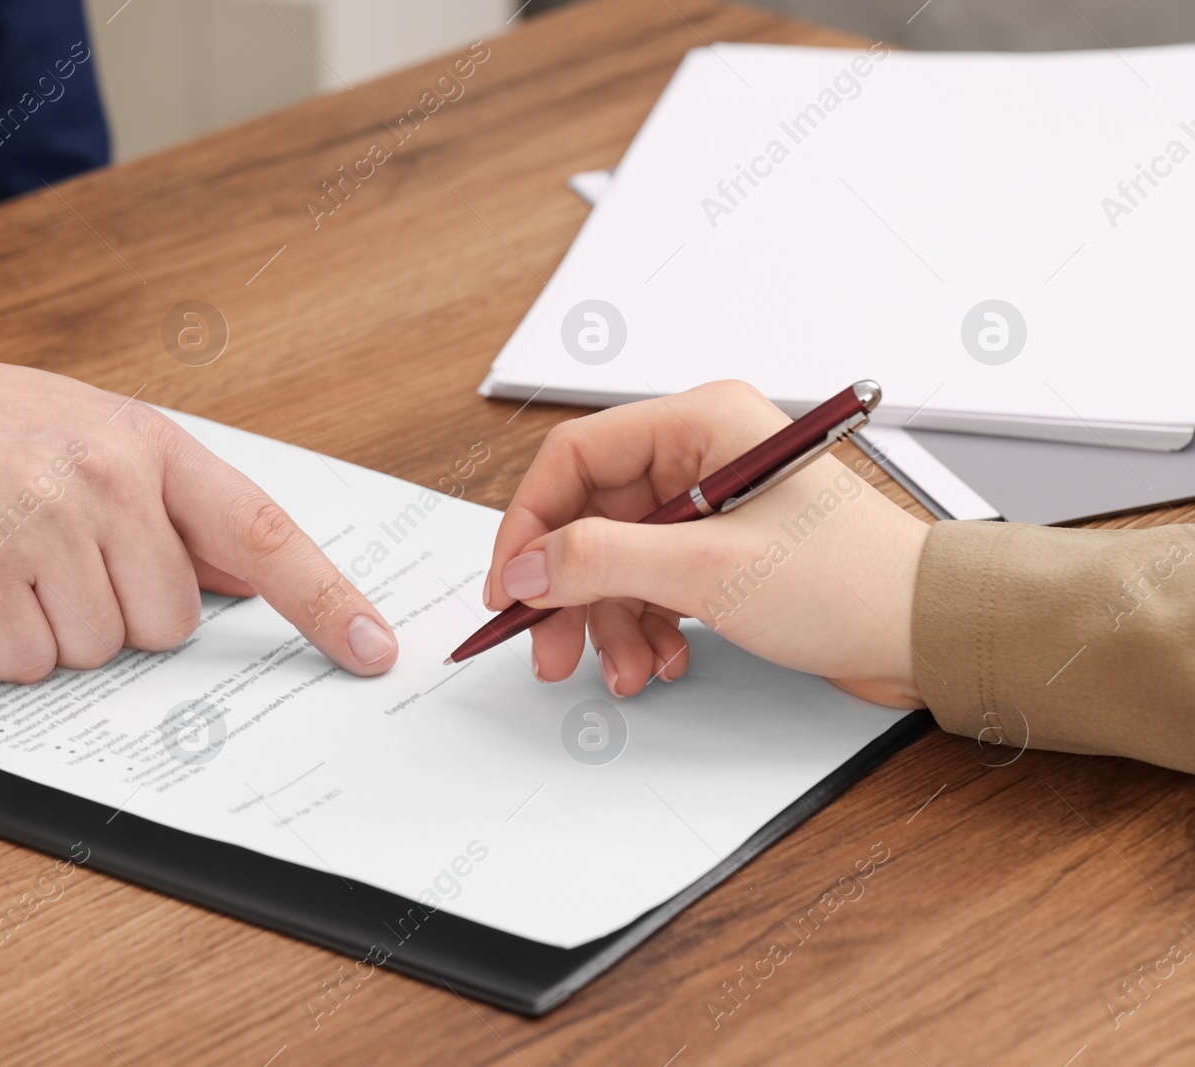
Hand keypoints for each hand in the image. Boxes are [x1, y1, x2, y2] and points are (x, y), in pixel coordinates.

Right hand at [0, 326, 398, 682]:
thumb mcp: (84, 431)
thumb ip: (167, 502)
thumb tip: (248, 572)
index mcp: (144, 443)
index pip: (261, 530)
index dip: (324, 599)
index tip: (370, 648)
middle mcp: (102, 482)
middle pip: (170, 622)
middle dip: (121, 614)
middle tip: (58, 559)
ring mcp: (39, 530)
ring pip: (100, 651)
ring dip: (53, 629)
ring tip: (5, 560)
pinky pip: (26, 665)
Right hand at [483, 380, 928, 708]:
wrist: (928, 633)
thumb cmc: (852, 582)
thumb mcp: (708, 570)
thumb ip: (602, 562)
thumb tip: (529, 567)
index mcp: (701, 423)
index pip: (575, 458)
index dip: (531, 524)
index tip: (511, 586)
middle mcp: (702, 454)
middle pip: (591, 516)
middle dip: (569, 590)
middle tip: (549, 648)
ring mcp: (711, 505)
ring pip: (617, 559)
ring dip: (609, 621)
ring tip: (623, 671)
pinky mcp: (723, 551)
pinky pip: (652, 583)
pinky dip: (645, 626)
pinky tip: (661, 662)